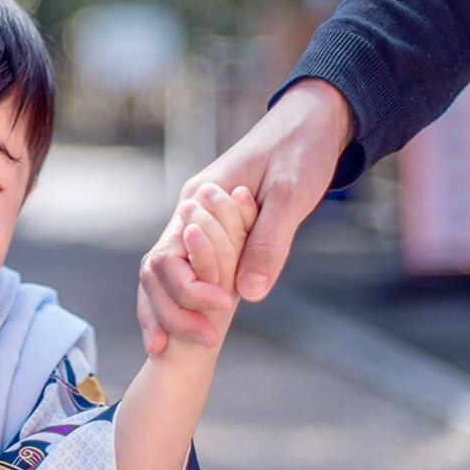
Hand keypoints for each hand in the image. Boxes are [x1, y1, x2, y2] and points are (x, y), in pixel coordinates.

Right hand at [138, 79, 353, 353]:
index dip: (183, 293)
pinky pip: (185, 267)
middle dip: (165, 310)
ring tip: (161, 349)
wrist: (312, 119)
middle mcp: (188, 210)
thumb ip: (268, 241)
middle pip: (156, 268)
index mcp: (199, 198)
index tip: (215, 317)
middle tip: (191, 345)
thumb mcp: (291, 195)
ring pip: (164, 271)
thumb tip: (250, 293)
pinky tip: (183, 325)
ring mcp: (196, 220)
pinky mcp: (213, 229)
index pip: (169, 255)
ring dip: (165, 308)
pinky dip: (180, 296)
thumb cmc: (300, 150)